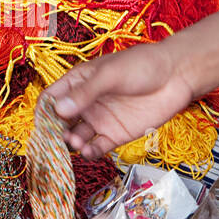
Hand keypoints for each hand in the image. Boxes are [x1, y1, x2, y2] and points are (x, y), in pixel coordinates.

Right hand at [45, 41, 195, 158]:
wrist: (177, 76)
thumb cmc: (143, 65)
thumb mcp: (110, 75)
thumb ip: (85, 93)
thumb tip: (59, 110)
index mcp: (78, 82)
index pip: (51, 99)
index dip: (43, 112)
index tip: (41, 124)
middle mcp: (86, 103)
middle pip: (60, 122)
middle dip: (55, 133)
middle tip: (55, 141)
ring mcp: (100, 120)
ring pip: (76, 137)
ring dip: (71, 143)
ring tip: (76, 142)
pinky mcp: (115, 135)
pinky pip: (96, 147)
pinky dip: (89, 152)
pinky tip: (88, 151)